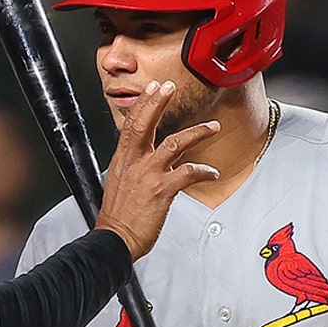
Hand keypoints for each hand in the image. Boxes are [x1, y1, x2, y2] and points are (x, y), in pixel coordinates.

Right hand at [96, 81, 220, 258]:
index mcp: (122, 160)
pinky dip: (203, 171)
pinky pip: (188, 174)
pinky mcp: (162, 191)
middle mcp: (134, 163)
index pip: (131, 124)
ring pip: (174, 144)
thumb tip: (144, 156)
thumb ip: (132, 165)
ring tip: (212, 127)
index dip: (143, 104)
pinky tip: (212, 172)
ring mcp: (148, 175)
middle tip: (170, 87)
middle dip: (158, 103)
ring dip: (196, 133)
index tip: (152, 89)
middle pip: (146, 124)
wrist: (115, 239)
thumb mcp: (119, 182)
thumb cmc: (118, 215)